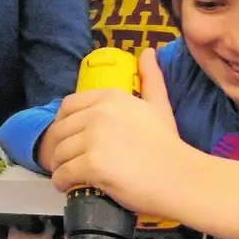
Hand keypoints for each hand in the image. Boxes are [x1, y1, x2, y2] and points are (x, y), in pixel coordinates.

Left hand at [40, 47, 189, 214]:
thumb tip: (148, 51)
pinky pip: (63, 173)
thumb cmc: (169, 145)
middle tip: (68, 162)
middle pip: (60, 130)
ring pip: (59, 153)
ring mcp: (94, 138)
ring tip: (70, 176)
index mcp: (111, 97)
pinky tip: (71, 186)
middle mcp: (99, 113)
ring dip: (60, 167)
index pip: (68, 105)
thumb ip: (151, 78)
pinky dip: (62, 182)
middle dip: (59, 148)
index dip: (64, 124)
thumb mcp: (159, 105)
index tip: (69, 139)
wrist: (180, 178)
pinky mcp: (92, 164)